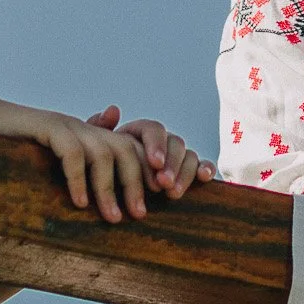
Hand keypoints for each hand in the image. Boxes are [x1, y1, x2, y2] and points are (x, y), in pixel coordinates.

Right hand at [0, 98, 150, 222]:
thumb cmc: (24, 151)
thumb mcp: (62, 164)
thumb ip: (89, 171)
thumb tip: (110, 186)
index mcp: (94, 137)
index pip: (135, 148)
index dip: (152, 170)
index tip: (164, 198)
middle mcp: (86, 128)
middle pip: (126, 149)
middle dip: (137, 182)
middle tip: (140, 215)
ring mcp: (68, 125)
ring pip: (103, 153)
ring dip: (109, 188)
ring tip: (113, 218)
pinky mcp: (47, 126)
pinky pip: (71, 152)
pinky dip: (78, 178)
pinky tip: (79, 203)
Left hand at [86, 106, 213, 198]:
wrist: (110, 193)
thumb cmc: (101, 170)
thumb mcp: (97, 150)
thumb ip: (101, 130)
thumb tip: (113, 110)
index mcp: (140, 133)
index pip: (154, 129)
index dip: (157, 145)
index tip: (155, 163)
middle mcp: (162, 142)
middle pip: (175, 142)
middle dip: (171, 164)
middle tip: (163, 184)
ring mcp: (176, 158)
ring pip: (189, 155)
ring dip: (185, 173)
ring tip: (173, 194)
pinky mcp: (188, 173)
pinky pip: (201, 166)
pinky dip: (205, 169)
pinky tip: (204, 178)